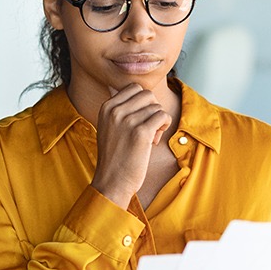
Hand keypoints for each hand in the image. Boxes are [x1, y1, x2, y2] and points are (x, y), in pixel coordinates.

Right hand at [90, 83, 171, 207]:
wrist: (112, 181)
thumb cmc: (115, 156)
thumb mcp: (109, 126)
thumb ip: (121, 109)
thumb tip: (141, 92)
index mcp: (107, 107)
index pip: (134, 88)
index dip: (143, 102)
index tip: (140, 119)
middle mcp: (115, 111)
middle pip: (147, 95)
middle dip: (153, 109)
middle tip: (148, 128)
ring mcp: (128, 121)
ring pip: (157, 107)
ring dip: (158, 122)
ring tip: (150, 138)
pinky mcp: (141, 133)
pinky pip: (163, 116)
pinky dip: (164, 126)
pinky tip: (154, 140)